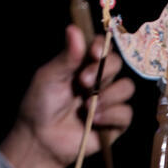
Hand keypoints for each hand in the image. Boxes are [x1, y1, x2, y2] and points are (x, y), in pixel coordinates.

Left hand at [0, 24, 134, 167]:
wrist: (41, 139)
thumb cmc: (41, 103)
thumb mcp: (50, 76)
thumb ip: (67, 56)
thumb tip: (74, 28)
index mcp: (82, 64)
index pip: (101, 46)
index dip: (101, 46)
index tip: (93, 53)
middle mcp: (98, 79)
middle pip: (117, 63)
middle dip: (103, 70)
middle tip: (83, 82)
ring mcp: (108, 100)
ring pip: (126, 87)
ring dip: (109, 94)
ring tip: (87, 105)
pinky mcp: (115, 123)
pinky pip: (126, 113)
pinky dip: (112, 114)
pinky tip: (94, 120)